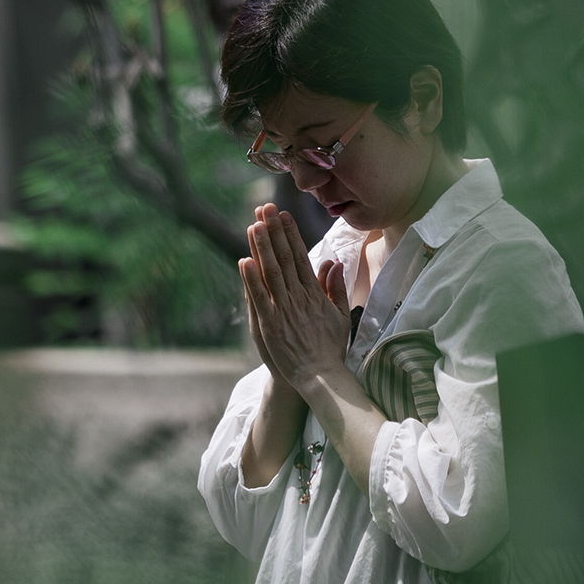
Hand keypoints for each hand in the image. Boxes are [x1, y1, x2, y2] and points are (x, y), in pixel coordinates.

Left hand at [238, 204, 350, 392]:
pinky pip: (259, 297)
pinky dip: (251, 279)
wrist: (320, 376)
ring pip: (271, 273)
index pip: (300, 257)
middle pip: (284, 258)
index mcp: (314, 294)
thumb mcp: (340, 315)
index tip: (283, 215)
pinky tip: (243, 261)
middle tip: (265, 208)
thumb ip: (335, 288)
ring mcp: (283, 310)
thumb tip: (334, 261)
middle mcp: (299, 297)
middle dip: (274, 231)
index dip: (291, 234)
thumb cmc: (329, 347)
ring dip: (262, 248)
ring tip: (254, 225)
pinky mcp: (270, 324)